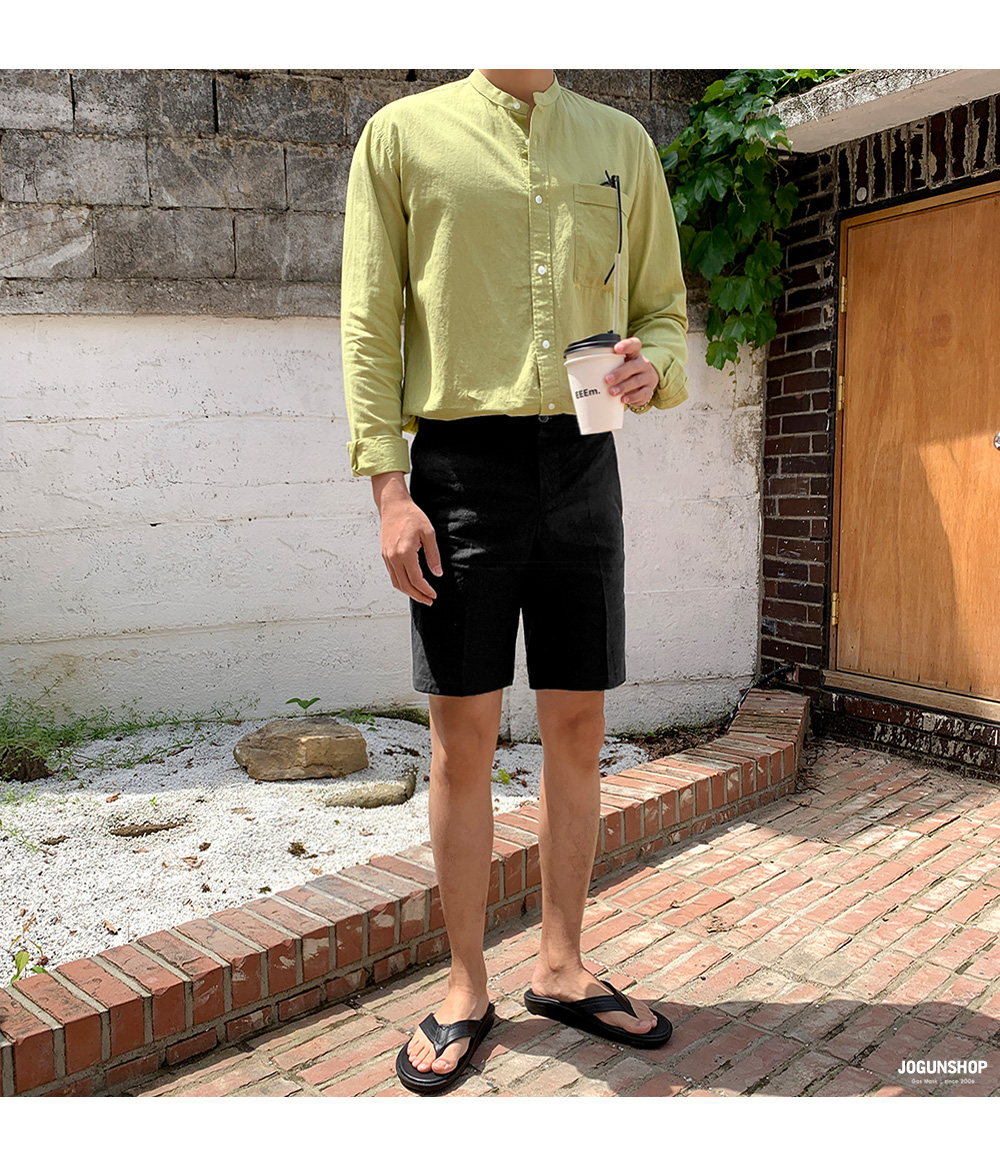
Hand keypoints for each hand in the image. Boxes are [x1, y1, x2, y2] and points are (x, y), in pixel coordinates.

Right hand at [376, 485, 442, 605]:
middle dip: (418, 596)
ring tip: (420, 596)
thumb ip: (433, 555)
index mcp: (405, 552)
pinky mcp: (385, 555)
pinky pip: (392, 575)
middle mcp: (393, 557)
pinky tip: (410, 584)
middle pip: (405, 585)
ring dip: (408, 592)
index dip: (426, 590)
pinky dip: (401, 583)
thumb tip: (437, 573)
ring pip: (396, 582)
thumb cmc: (411, 516)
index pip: (416, 579)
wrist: (393, 506)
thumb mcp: (428, 533)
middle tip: (429, 601)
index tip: (434, 595)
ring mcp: (387, 557)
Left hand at [605, 336, 657, 406]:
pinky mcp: (648, 390)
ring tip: (612, 392)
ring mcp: (647, 377)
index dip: (627, 345)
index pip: (634, 345)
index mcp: (634, 354)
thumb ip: (606, 364)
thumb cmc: (626, 371)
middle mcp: (642, 364)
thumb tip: (581, 371)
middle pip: (634, 366)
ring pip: (637, 380)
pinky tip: (623, 399)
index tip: (616, 348)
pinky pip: (642, 393)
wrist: (644, 383)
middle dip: (620, 373)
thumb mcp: (618, 364)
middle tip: (607, 379)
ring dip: (623, 386)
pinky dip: (632, 397)